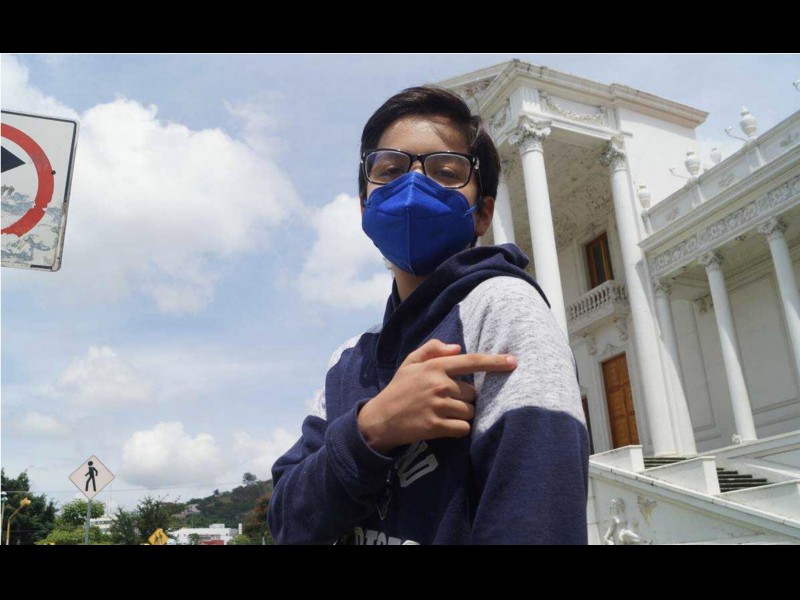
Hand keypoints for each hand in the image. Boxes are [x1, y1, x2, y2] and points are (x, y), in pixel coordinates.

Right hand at [357, 339, 516, 453]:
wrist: (380, 419)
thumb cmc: (399, 389)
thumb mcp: (410, 363)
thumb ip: (432, 350)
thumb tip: (458, 348)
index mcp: (435, 367)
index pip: (472, 361)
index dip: (495, 361)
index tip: (513, 361)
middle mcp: (440, 385)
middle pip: (473, 393)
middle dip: (465, 398)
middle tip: (445, 400)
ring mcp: (439, 406)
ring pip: (470, 411)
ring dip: (462, 414)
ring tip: (443, 413)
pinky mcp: (437, 426)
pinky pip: (463, 428)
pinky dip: (458, 428)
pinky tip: (444, 425)